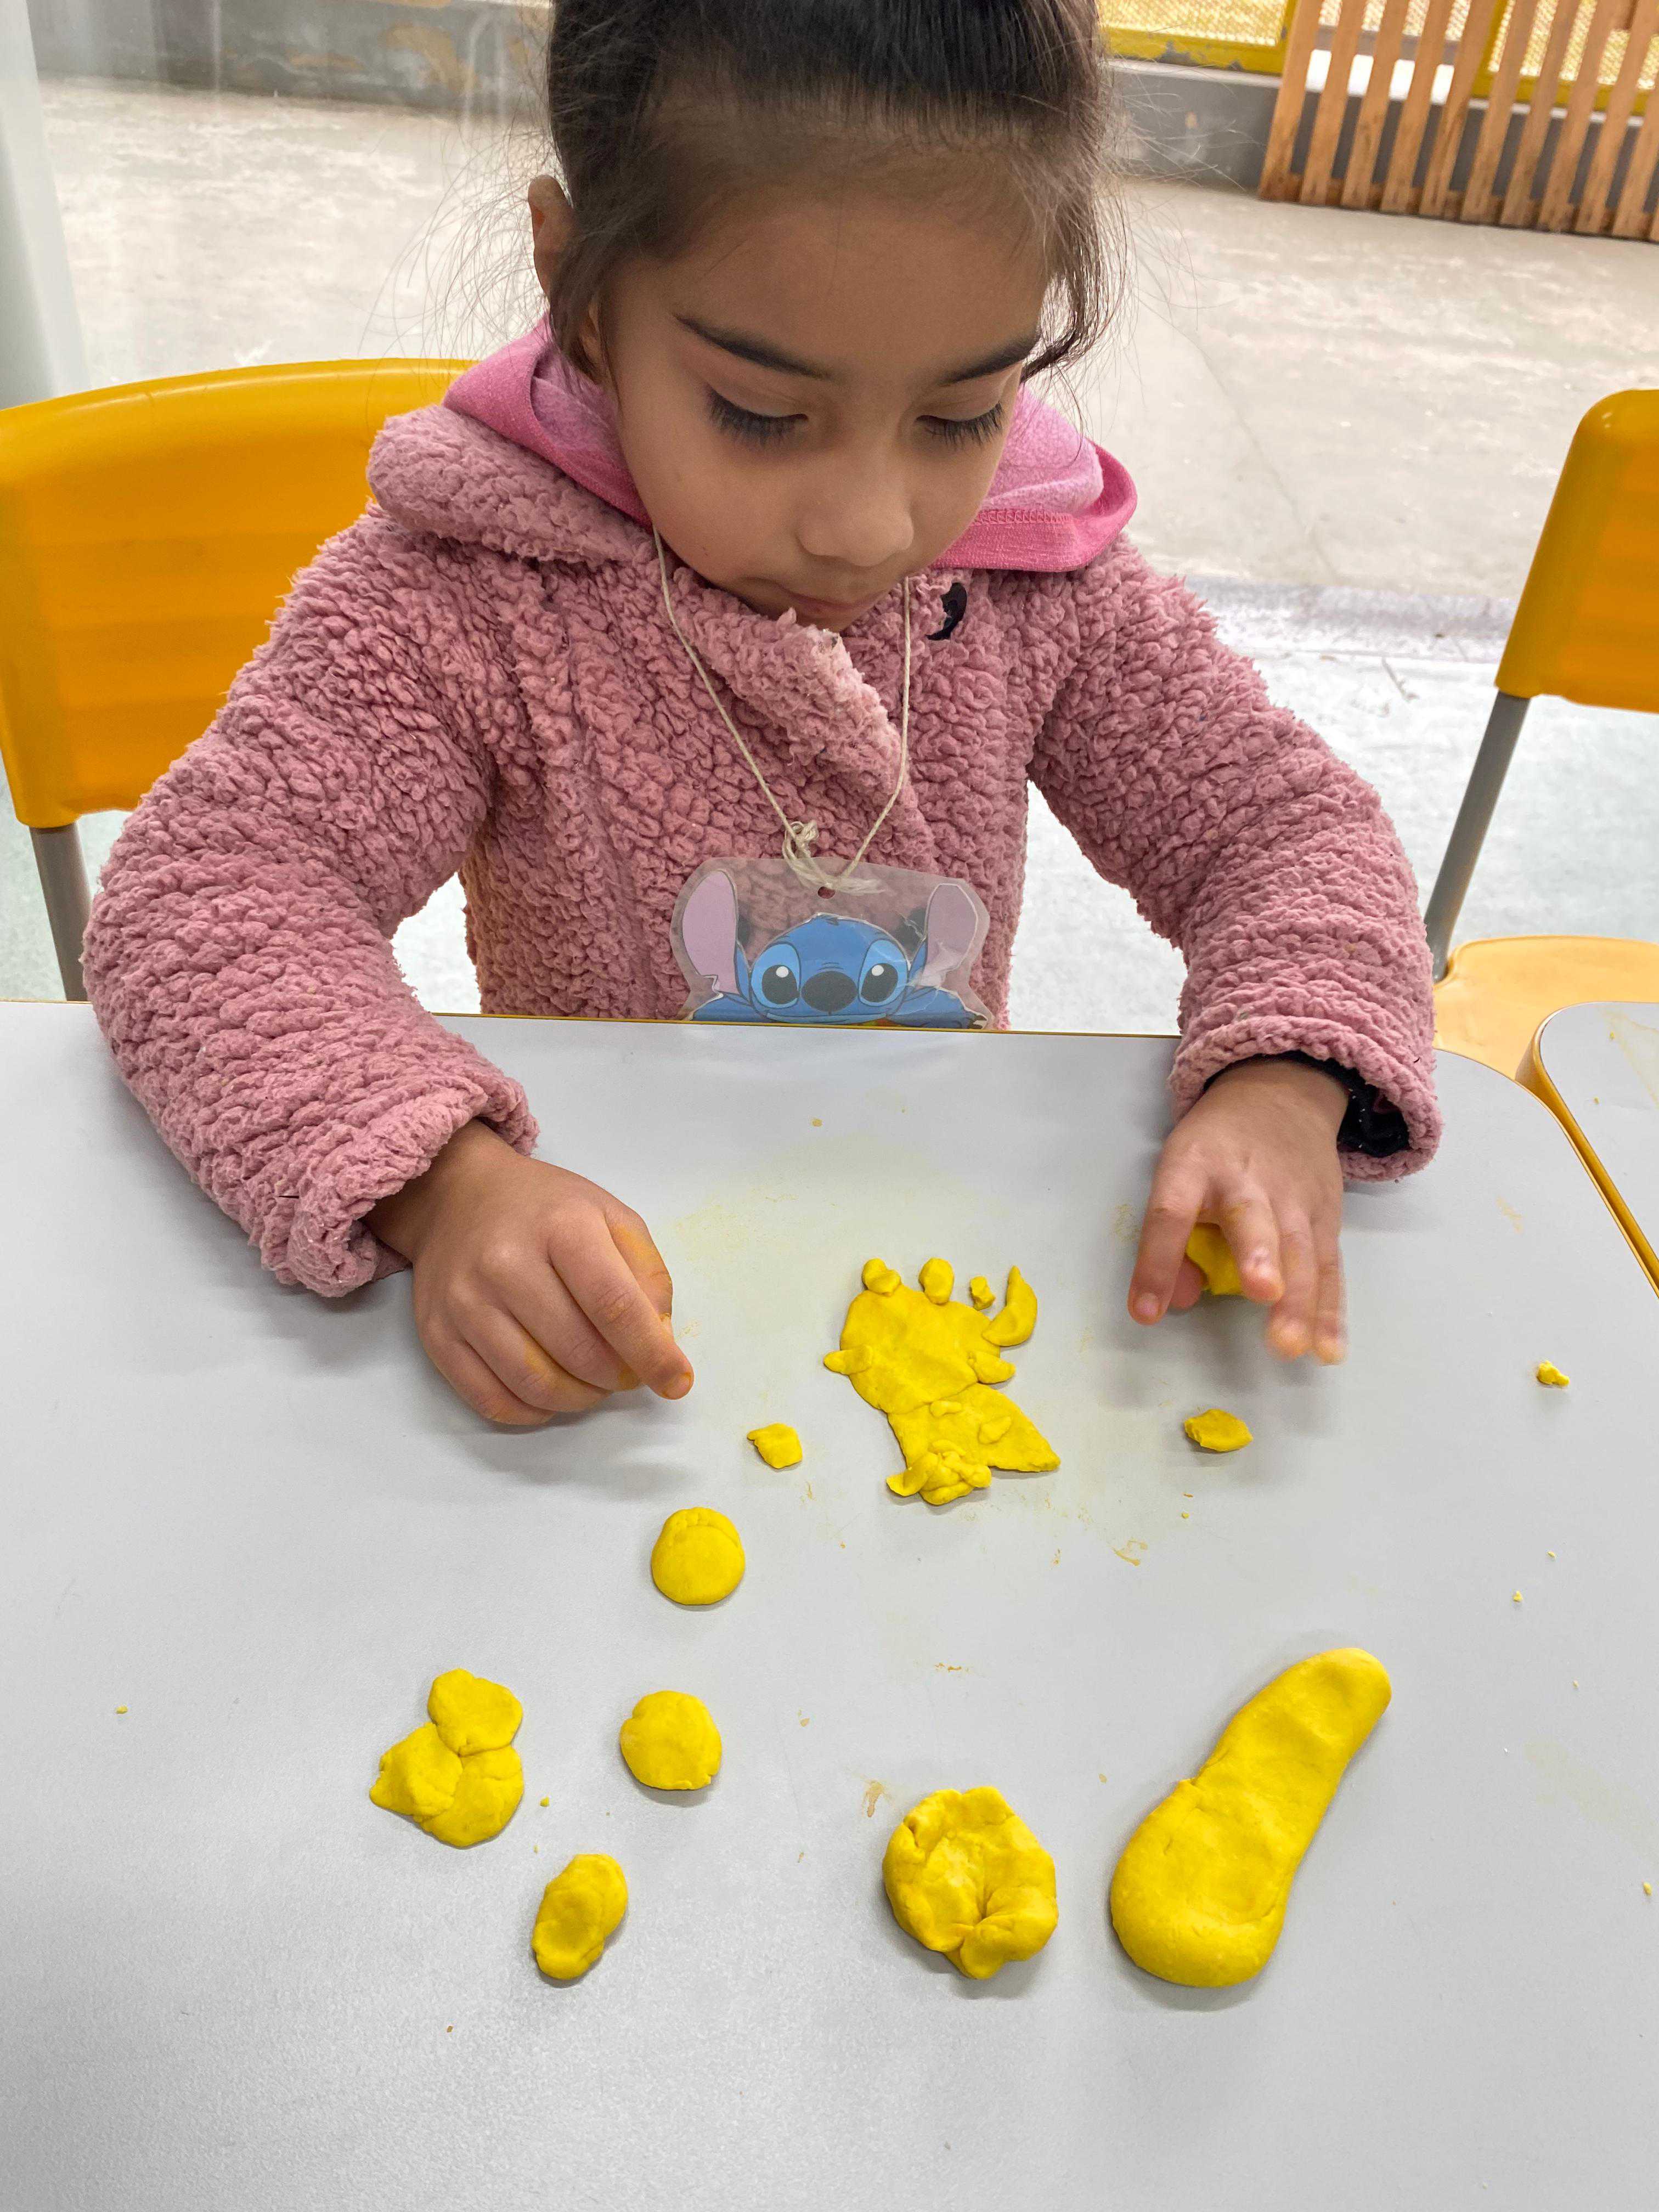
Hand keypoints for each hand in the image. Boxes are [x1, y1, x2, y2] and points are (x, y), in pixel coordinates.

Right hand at [368, 1121, 693, 1423]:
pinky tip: (551, 1394)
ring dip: (579, 1399)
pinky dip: (533, 1412)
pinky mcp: (437, 1335)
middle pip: (578, 1351)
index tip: (676, 1382)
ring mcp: (465, 1302)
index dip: (651, 1353)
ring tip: (592, 1384)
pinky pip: (491, 1400)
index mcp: (561, 1226)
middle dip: (616, 1377)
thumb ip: (647, 1274)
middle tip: (626, 1372)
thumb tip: (659, 1342)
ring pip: (536, 1384)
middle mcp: (505, 1263)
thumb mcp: (611, 1217)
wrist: (457, 1197)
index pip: (614, 1305)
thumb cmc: (545, 1210)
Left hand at [1127, 1058, 1347, 1362]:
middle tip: (1262, 1292)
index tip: (1146, 1311)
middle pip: (1253, 1219)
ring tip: (1291, 1344)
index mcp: (1194, 1166)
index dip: (1157, 1262)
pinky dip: (1331, 1311)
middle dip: (1260, 1257)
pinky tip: (1328, 1349)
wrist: (1280, 1093)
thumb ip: (1170, 1240)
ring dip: (1300, 1300)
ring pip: (1300, 1250)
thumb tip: (1172, 1303)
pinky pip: (1329, 1268)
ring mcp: (1294, 1199)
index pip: (1171, 1212)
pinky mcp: (1326, 1217)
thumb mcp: (1178, 1172)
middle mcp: (1247, 1180)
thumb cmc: (1215, 1148)